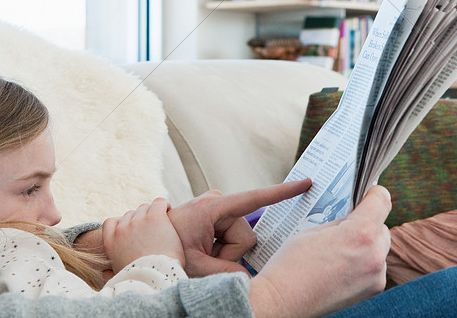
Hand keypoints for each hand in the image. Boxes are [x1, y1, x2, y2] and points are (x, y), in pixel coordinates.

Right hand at [98, 198, 183, 270]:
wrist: (155, 278)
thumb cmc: (140, 281)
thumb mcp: (118, 277)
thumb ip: (108, 272)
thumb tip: (103, 273)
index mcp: (110, 242)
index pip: (110, 222)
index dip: (122, 223)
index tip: (132, 230)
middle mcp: (122, 229)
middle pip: (131, 214)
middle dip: (141, 221)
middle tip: (152, 231)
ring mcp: (138, 221)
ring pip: (145, 208)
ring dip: (152, 214)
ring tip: (162, 224)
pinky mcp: (155, 216)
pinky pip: (159, 202)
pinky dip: (164, 205)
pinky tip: (168, 211)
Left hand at [168, 179, 311, 275]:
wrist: (150, 244)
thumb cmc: (169, 251)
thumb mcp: (197, 267)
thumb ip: (226, 270)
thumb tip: (247, 274)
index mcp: (213, 208)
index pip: (254, 198)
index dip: (282, 192)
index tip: (306, 182)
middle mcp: (218, 203)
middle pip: (244, 236)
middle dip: (229, 253)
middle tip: (204, 257)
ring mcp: (217, 208)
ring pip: (238, 239)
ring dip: (222, 252)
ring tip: (199, 253)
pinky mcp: (216, 215)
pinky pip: (230, 236)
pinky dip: (219, 248)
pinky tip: (202, 249)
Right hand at [248, 186, 391, 317]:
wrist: (282, 301)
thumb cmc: (293, 263)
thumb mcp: (315, 229)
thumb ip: (341, 221)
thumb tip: (354, 216)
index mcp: (361, 232)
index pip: (382, 200)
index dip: (373, 193)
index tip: (366, 194)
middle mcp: (375, 254)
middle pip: (382, 226)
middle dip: (367, 223)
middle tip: (345, 227)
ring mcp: (376, 275)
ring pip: (380, 248)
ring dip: (367, 244)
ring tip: (340, 250)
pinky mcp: (373, 290)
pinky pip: (375, 267)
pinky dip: (364, 263)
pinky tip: (341, 266)